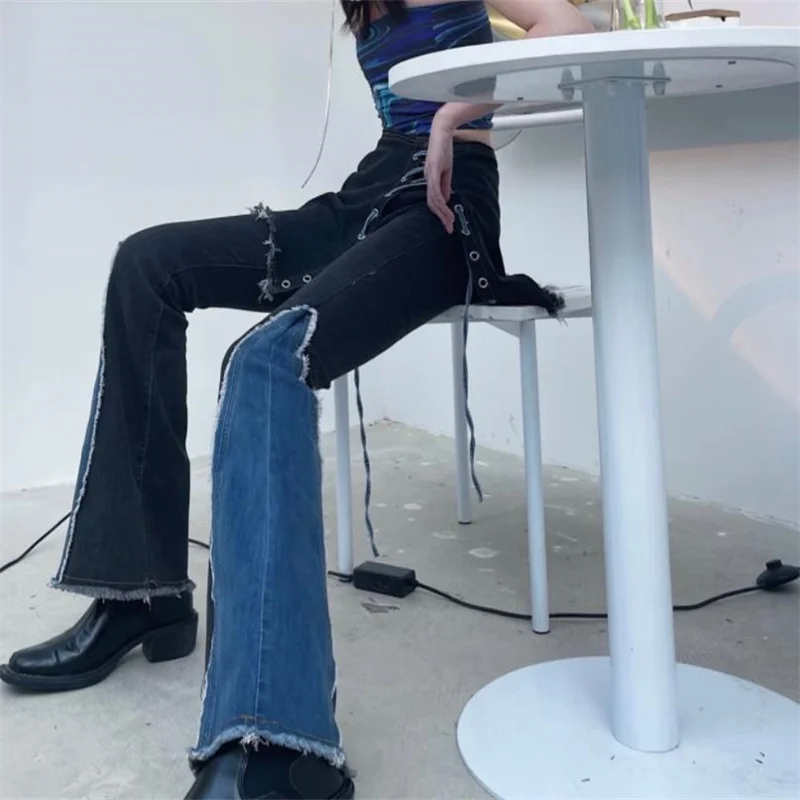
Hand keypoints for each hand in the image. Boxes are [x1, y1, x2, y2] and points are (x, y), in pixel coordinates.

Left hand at [425, 114, 455, 233]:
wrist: (442, 131)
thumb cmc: (443, 148)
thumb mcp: (446, 170)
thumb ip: (445, 185)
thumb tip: (445, 199)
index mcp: (430, 180)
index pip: (433, 201)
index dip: (440, 213)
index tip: (448, 223)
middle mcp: (427, 179)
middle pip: (431, 204)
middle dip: (441, 217)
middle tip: (449, 228)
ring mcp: (429, 175)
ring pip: (433, 199)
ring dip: (441, 212)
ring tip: (449, 220)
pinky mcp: (432, 169)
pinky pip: (434, 188)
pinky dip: (439, 199)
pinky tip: (444, 206)